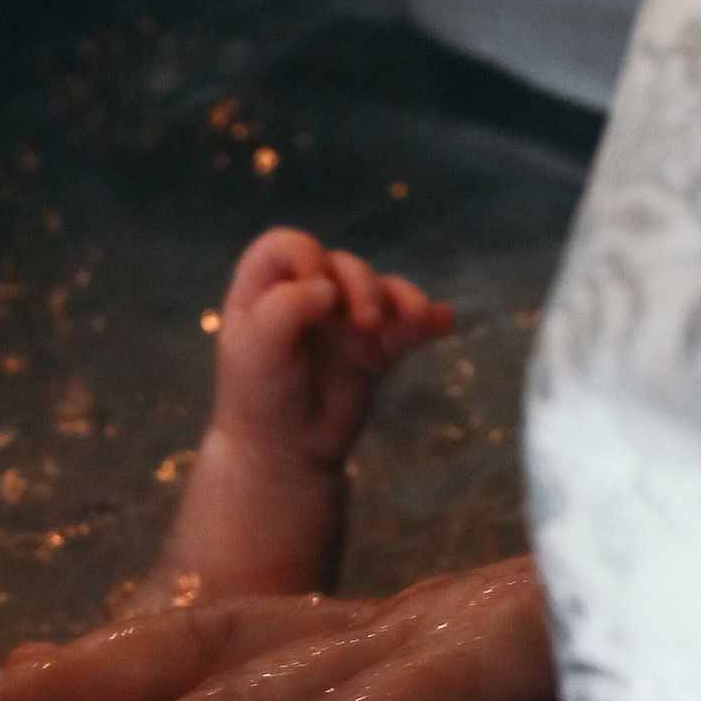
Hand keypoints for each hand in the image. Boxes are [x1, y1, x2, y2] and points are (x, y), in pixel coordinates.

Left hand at [213, 232, 453, 468]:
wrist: (287, 454)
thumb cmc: (260, 398)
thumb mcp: (257, 353)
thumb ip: (285, 310)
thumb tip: (327, 288)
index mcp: (265, 290)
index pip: (286, 246)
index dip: (304, 254)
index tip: (315, 285)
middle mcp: (307, 296)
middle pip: (341, 265)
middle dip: (360, 285)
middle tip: (367, 321)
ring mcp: (343, 321)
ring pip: (379, 289)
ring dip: (400, 297)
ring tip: (416, 317)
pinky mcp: (374, 348)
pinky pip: (405, 324)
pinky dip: (426, 319)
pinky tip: (443, 322)